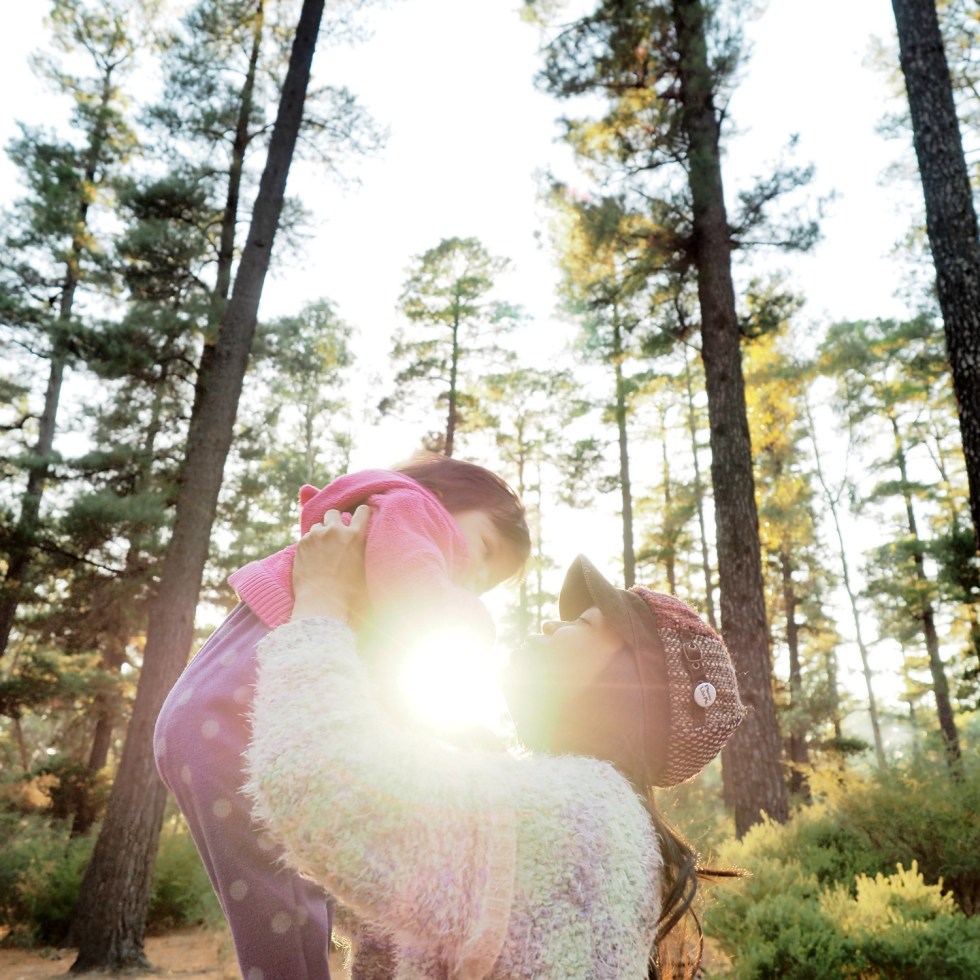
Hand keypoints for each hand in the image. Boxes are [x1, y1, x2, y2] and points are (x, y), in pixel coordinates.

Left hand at [290, 505, 368, 623]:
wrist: (322, 602)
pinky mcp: (301, 543)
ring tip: (322, 548)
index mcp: (355, 536)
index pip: (362, 511)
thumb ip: (362, 551)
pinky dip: (310, 543)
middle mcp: (335, 530)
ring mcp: (316, 535)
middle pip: (334, 513)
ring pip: (318, 525)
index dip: (361, 513)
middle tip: (335, 534)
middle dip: (335, 521)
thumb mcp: (364, 568)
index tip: (359, 516)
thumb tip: (363, 548)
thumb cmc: (348, 592)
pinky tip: (312, 557)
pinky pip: (306, 537)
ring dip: (321, 532)